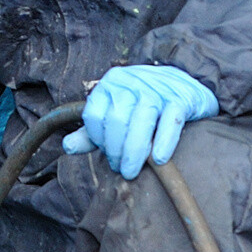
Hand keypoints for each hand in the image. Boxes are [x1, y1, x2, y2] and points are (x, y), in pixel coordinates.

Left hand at [62, 64, 219, 176]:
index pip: (94, 115)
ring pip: (140, 122)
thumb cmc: (144, 104)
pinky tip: (159, 159)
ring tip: (133, 170)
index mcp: (111, 83)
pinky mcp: (180, 98)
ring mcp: (157, 88)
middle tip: (121, 168)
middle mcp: (131, 82)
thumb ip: (92, 131)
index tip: (106, 154)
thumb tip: (68, 146)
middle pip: (116, 120)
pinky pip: (169, 122)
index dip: (97, 140)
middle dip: (115, 150)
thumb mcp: (116, 113)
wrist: (184, 84)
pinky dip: (163, 142)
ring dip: (134, 152)